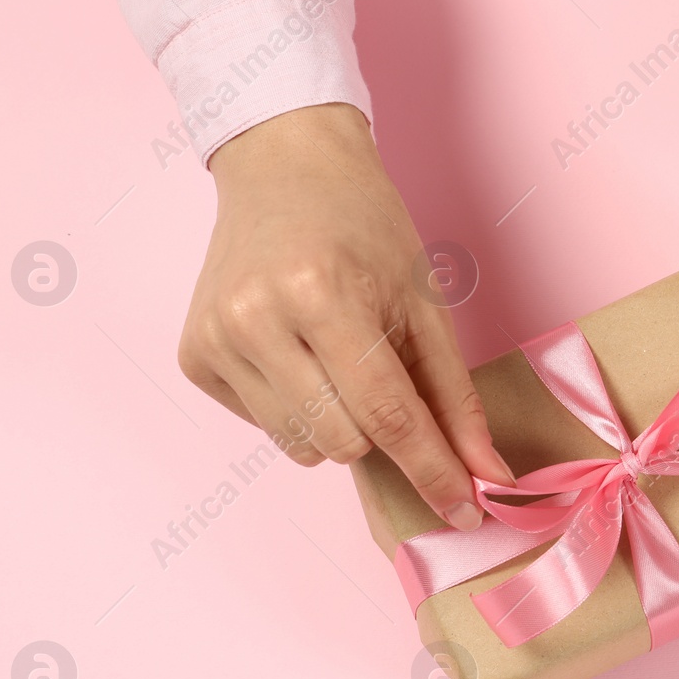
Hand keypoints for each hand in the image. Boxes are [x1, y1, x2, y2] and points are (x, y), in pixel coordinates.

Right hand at [180, 103, 511, 529]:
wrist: (284, 166)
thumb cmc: (365, 228)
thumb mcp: (424, 302)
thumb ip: (455, 398)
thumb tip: (485, 477)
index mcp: (324, 293)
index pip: (389, 417)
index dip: (433, 471)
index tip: (466, 512)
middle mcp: (257, 317)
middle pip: (345, 442)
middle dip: (381, 431)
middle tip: (385, 375)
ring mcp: (216, 338)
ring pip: (302, 447)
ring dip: (338, 423)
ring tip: (338, 357)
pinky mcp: (192, 355)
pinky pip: (265, 428)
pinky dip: (296, 407)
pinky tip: (296, 351)